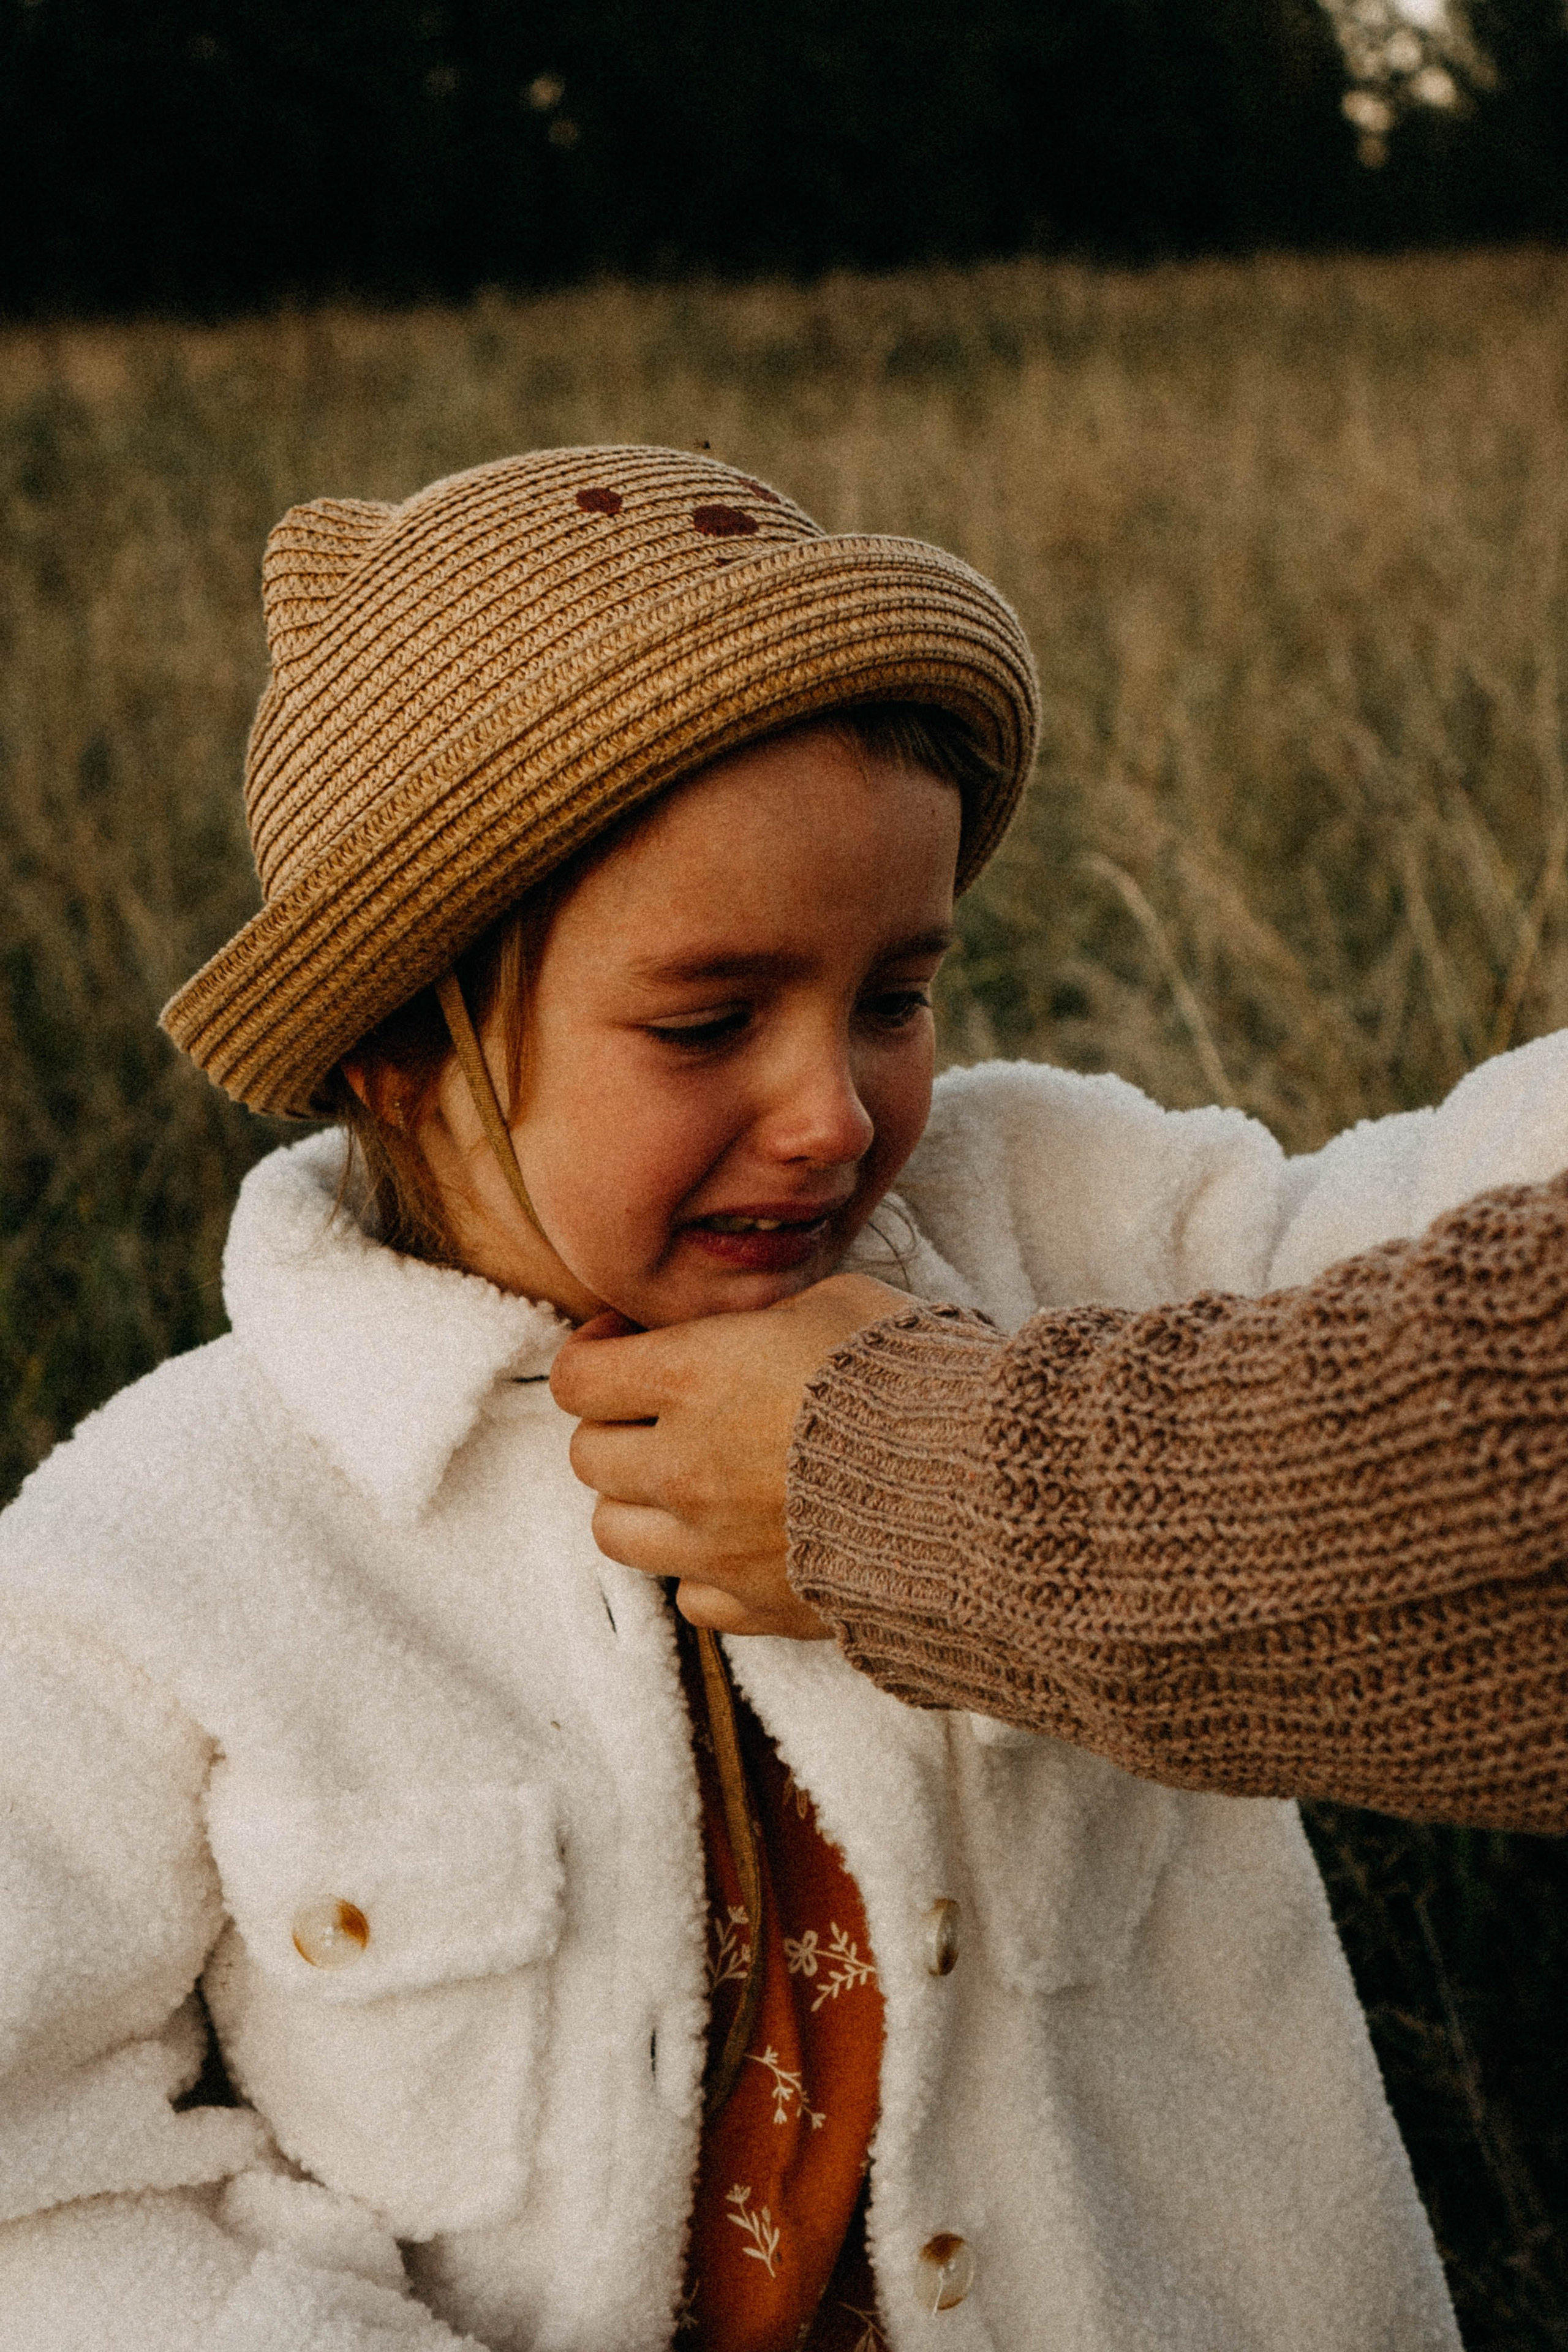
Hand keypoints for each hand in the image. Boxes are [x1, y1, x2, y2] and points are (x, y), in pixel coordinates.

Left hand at [550, 1273, 906, 1635]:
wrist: (980, 1490)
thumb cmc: (916, 1379)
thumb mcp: (839, 1304)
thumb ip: (768, 1318)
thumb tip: (750, 1328)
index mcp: (692, 1377)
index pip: (577, 1378)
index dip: (594, 1354)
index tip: (626, 1347)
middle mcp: (683, 1466)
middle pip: (588, 1457)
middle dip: (616, 1429)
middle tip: (661, 1414)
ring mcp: (712, 1545)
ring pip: (615, 1533)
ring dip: (642, 1504)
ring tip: (691, 1483)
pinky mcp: (755, 1604)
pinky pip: (690, 1598)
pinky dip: (703, 1572)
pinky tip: (743, 1542)